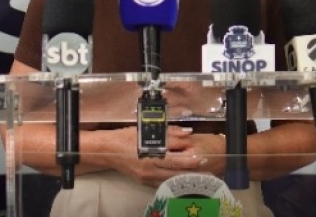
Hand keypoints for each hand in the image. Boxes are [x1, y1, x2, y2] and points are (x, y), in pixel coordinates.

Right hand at [106, 126, 222, 187]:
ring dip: (186, 178)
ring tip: (201, 177)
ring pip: (171, 179)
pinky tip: (184, 181)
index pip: (173, 157)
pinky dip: (174, 182)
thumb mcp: (146, 131)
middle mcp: (149, 168)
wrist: (108, 151)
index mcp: (149, 154)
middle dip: (191, 170)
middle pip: (174, 171)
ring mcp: (146, 177)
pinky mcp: (144, 181)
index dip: (188, 157)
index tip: (201, 155)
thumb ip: (168, 133)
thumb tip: (187, 133)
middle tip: (207, 169)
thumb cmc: (126, 137)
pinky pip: (162, 184)